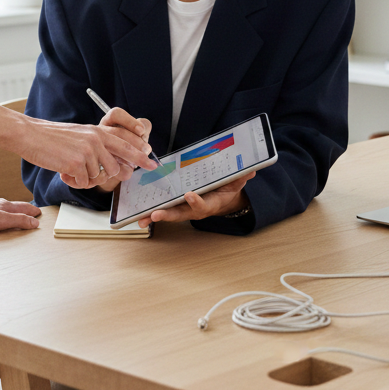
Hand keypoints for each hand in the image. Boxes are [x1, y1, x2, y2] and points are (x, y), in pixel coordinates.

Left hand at [0, 197, 41, 234]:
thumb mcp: (1, 220)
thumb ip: (19, 220)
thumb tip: (35, 222)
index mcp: (5, 206)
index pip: (24, 207)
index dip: (32, 211)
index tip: (40, 214)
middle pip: (15, 207)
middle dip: (25, 210)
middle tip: (33, 213)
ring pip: (4, 209)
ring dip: (13, 212)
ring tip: (17, 215)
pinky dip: (1, 215)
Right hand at [60, 109, 152, 191]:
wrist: (31, 135)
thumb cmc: (53, 137)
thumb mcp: (80, 134)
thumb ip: (97, 144)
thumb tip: (115, 163)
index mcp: (98, 131)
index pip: (127, 143)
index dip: (141, 154)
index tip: (152, 163)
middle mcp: (97, 140)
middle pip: (118, 166)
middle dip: (113, 175)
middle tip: (104, 176)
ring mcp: (88, 152)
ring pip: (100, 177)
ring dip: (87, 178)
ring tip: (72, 169)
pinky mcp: (77, 164)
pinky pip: (85, 182)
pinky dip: (76, 181)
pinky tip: (64, 171)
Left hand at [138, 173, 254, 227]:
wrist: (222, 198)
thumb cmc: (226, 188)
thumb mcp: (236, 183)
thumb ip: (241, 177)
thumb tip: (250, 170)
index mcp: (209, 203)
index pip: (202, 204)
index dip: (196, 202)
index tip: (189, 195)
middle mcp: (194, 208)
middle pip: (180, 213)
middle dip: (167, 214)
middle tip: (155, 214)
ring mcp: (184, 207)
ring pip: (168, 212)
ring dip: (153, 216)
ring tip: (140, 219)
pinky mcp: (176, 203)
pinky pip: (163, 207)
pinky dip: (150, 210)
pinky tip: (138, 211)